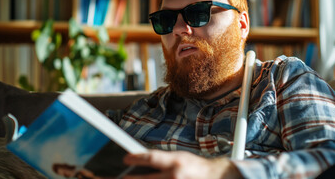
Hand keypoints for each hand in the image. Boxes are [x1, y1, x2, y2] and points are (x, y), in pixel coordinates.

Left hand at [123, 150, 240, 178]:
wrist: (215, 177)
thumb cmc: (195, 167)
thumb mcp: (179, 157)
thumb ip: (162, 160)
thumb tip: (141, 161)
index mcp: (176, 162)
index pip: (152, 158)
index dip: (136, 158)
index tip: (126, 158)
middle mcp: (175, 176)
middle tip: (119, 177)